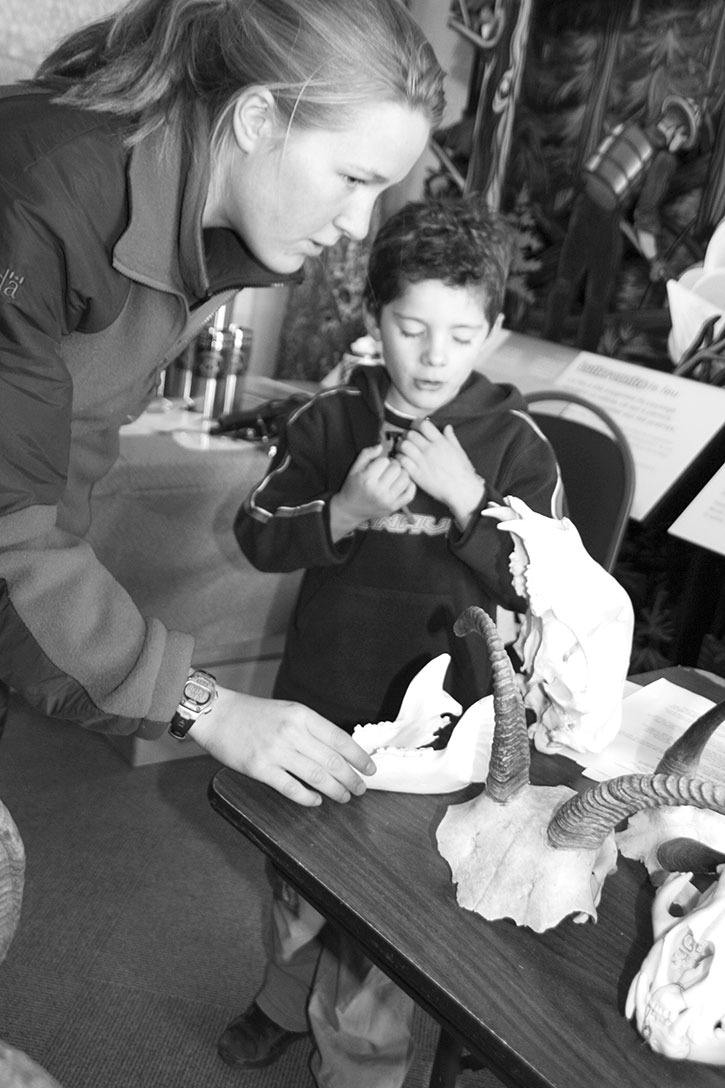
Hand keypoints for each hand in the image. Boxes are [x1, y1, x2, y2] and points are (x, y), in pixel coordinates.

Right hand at [190, 686, 376, 805]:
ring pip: (316, 777)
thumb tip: (338, 752)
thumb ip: (311, 729)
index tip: (370, 769)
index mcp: (302, 716)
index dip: (359, 757)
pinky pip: (291, 789)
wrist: (218, 715)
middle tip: (360, 789)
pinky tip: (316, 800)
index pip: (340, 739)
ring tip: (344, 797)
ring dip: (335, 790)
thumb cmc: (254, 714)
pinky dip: (307, 798)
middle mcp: (292, 732)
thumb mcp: (289, 712)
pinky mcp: (260, 769)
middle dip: (351, 778)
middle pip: (332, 761)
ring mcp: (276, 751)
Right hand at [329, 444, 415, 539]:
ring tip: (394, 476)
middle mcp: (378, 491)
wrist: (350, 510)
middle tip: (388, 469)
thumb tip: (381, 446)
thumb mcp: (354, 469)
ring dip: (402, 474)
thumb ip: (366, 454)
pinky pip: (410, 493)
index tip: (379, 464)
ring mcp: (387, 500)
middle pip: (396, 468)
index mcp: (367, 480)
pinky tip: (401, 484)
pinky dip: (409, 486)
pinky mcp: (394, 507)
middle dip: (393, 465)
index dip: (383, 460)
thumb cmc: (352, 487)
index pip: (385, 461)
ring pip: (405, 479)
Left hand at [396, 420, 484, 528]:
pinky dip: (399, 459)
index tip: (414, 427)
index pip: (423, 425)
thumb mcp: (459, 451)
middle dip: (407, 435)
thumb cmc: (463, 472)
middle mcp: (430, 449)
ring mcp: (423, 461)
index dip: (416, 424)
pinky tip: (401, 460)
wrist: (461, 490)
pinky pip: (402, 461)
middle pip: (411, 434)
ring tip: (402, 449)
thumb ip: (451, 438)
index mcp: (441, 442)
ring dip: (400, 446)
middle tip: (406, 439)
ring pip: (404, 445)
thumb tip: (447, 428)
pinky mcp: (417, 474)